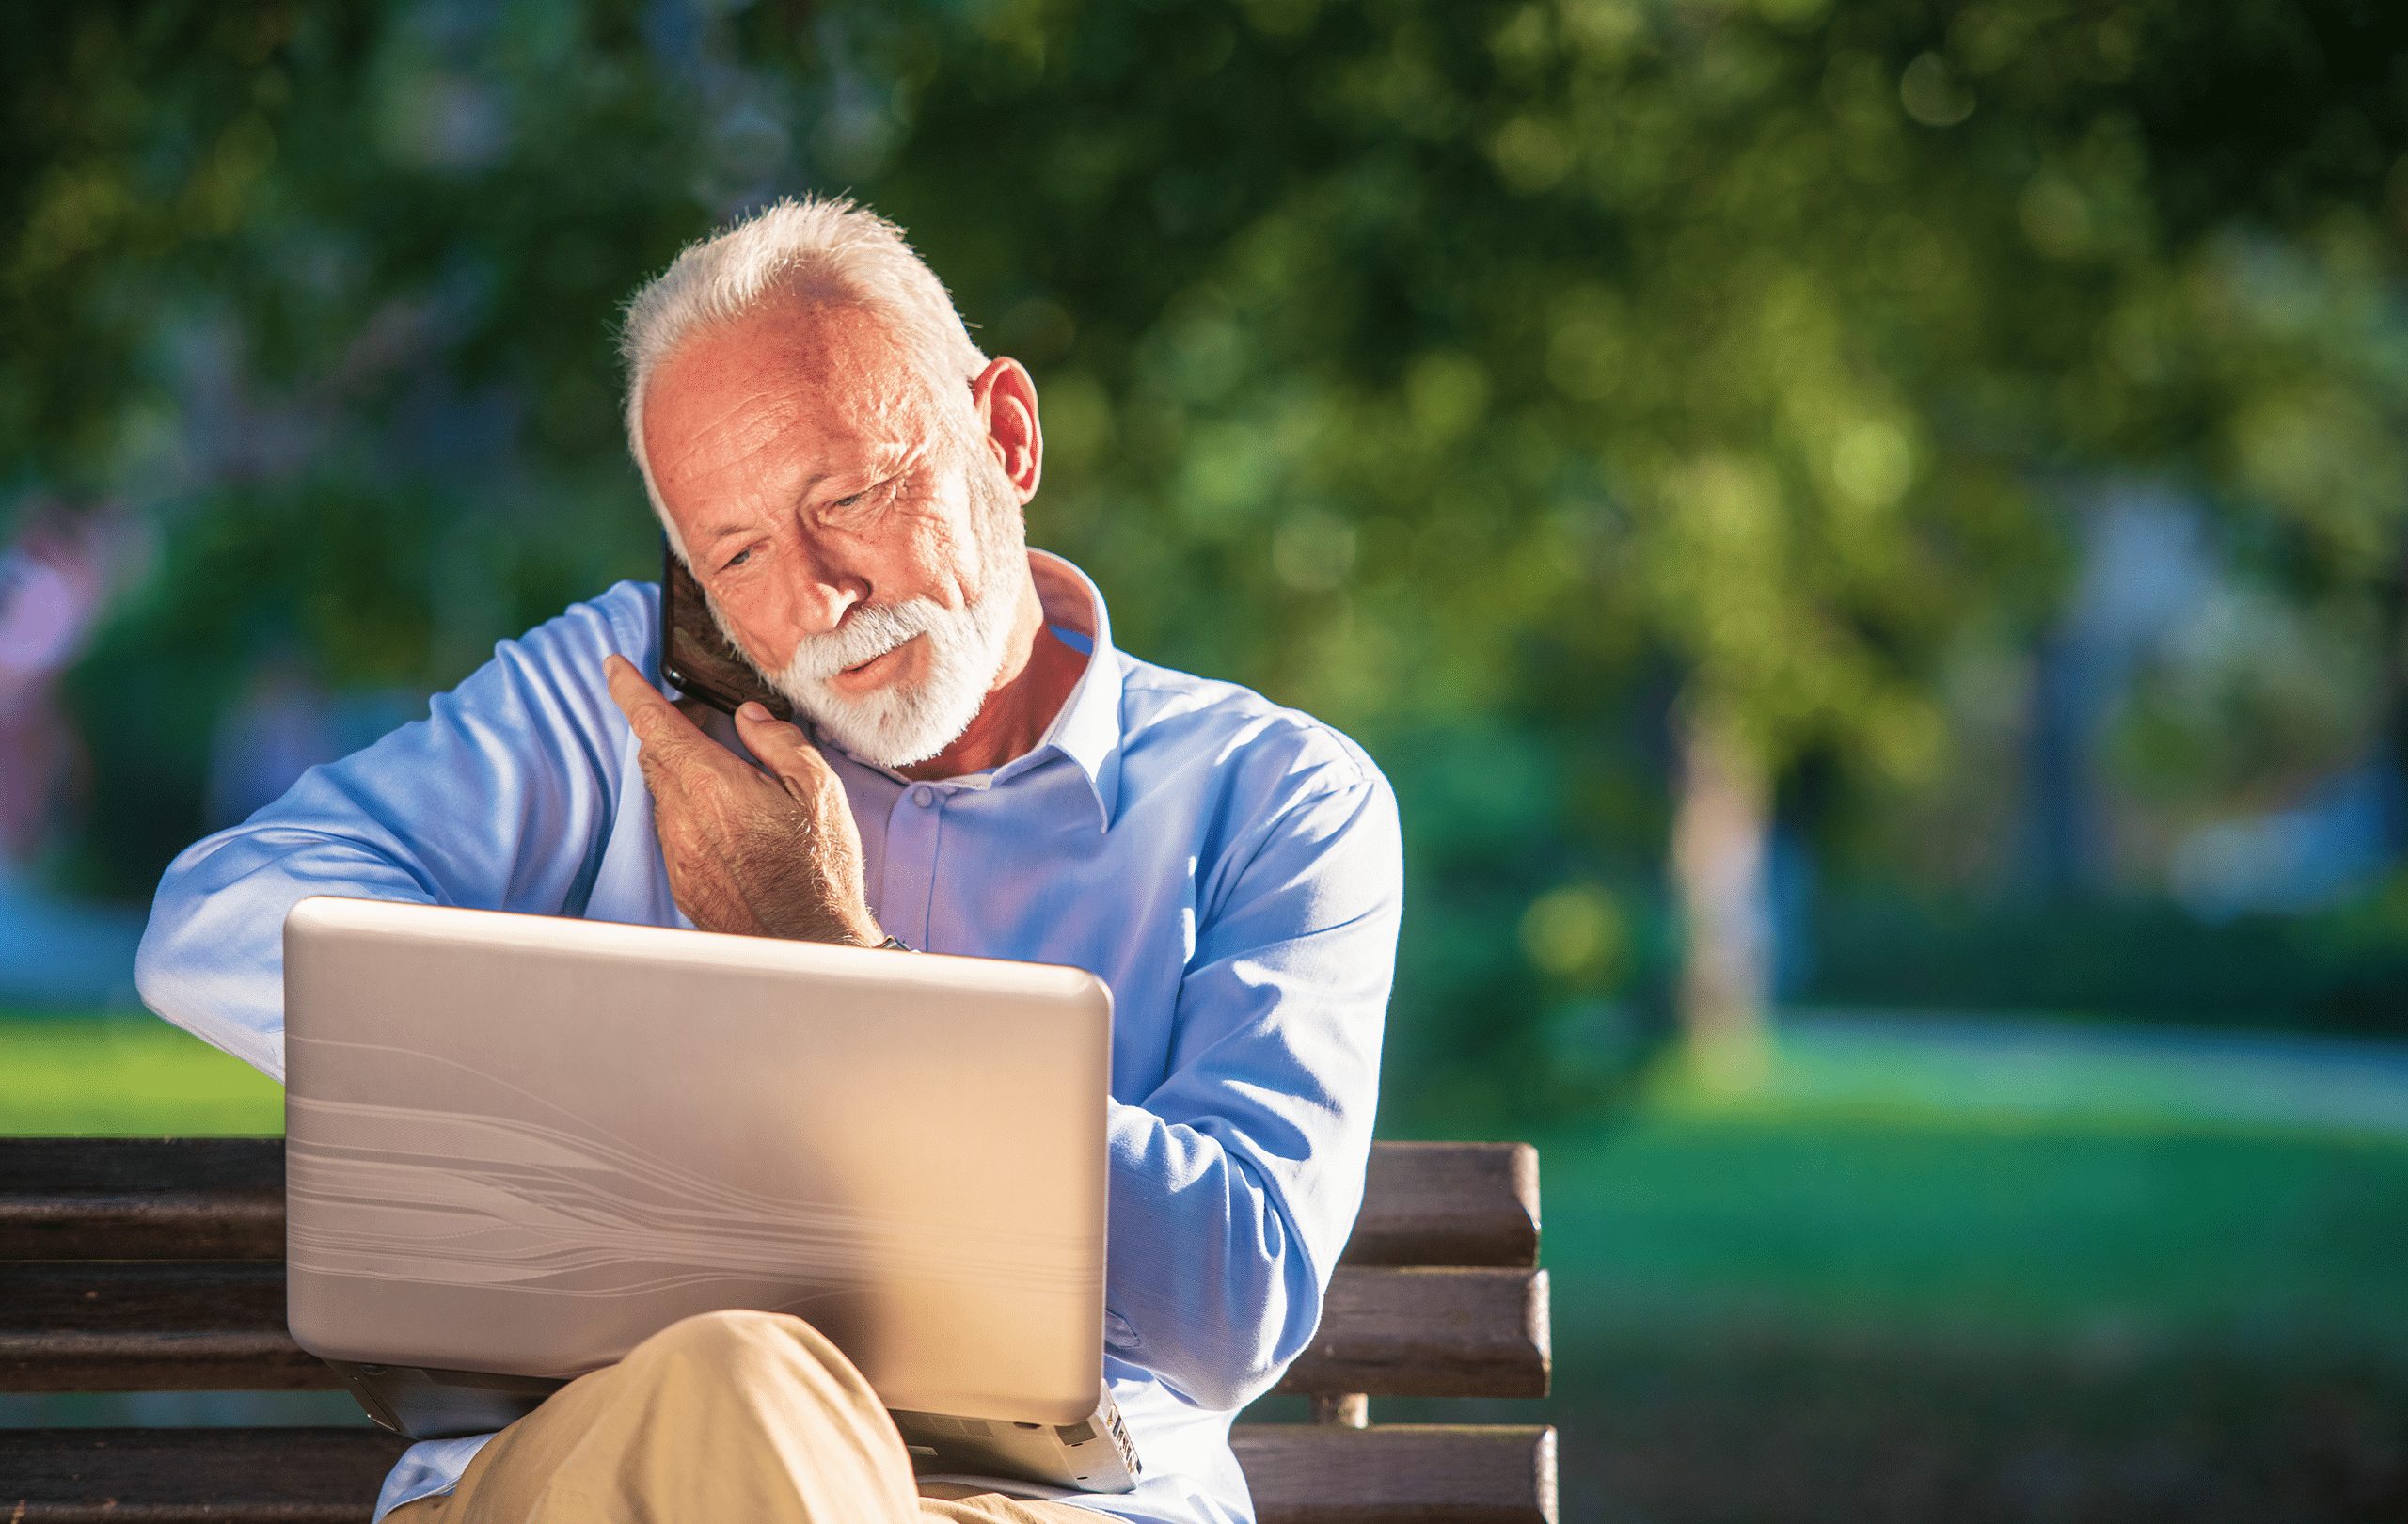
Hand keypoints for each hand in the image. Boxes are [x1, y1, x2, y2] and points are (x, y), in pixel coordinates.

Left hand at [603, 654, 883, 945]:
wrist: (810, 942)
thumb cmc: (822, 868)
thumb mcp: (818, 788)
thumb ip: (778, 740)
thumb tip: (748, 717)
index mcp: (712, 784)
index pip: (655, 724)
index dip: (629, 690)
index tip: (613, 668)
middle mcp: (683, 818)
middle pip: (655, 756)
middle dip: (669, 731)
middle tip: (703, 721)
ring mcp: (678, 854)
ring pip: (664, 795)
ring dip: (684, 775)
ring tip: (729, 779)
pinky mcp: (684, 882)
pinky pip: (674, 832)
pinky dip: (691, 814)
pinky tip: (732, 825)